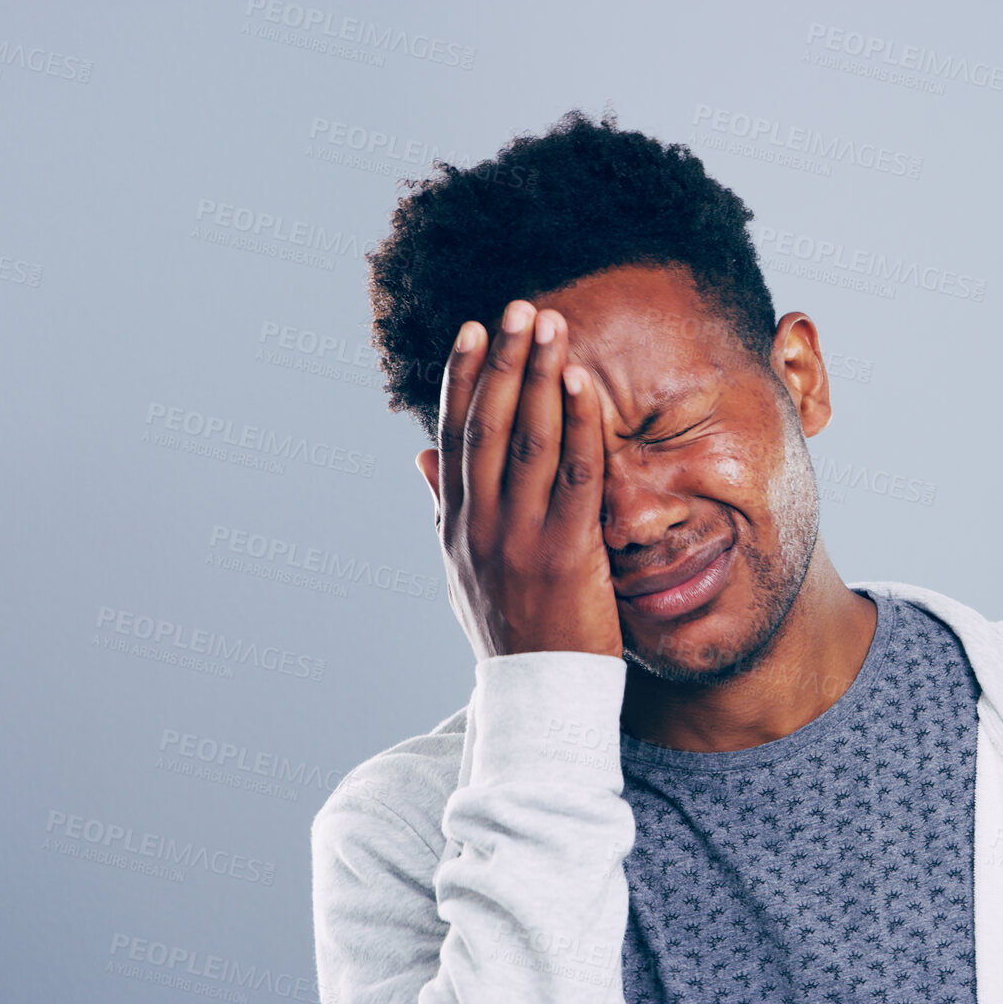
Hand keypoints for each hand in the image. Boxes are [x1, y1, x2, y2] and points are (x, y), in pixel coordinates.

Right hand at [416, 301, 621, 661]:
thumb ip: (442, 509)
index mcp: (455, 526)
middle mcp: (479, 526)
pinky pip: (574, 475)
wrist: (539, 697)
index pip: (454, 436)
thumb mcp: (460, 572)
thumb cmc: (509, 632)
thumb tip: (420, 458)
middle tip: (516, 305)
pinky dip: (578, 424)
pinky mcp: (566, 552)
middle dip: (501, 360)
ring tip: (550, 324)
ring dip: (539, 376)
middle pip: (486, 425)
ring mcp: (520, 538)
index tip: (471, 328)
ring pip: (526, 440)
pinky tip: (582, 384)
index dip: (462, 379)